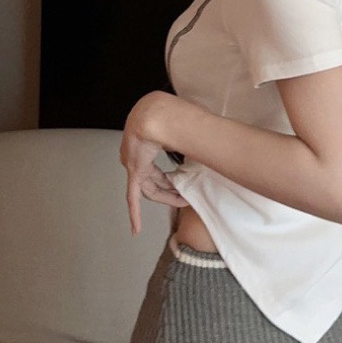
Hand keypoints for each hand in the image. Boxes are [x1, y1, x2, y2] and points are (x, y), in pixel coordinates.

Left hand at [120, 91, 187, 235]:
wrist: (157, 112)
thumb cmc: (171, 113)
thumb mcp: (181, 125)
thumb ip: (188, 133)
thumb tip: (208, 132)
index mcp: (144, 141)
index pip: (154, 166)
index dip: (168, 178)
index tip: (182, 183)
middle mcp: (135, 154)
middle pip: (152, 179)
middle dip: (170, 189)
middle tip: (186, 197)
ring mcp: (133, 163)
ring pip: (149, 188)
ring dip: (165, 197)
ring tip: (182, 204)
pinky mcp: (134, 171)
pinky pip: (133, 197)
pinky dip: (135, 213)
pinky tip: (136, 230)